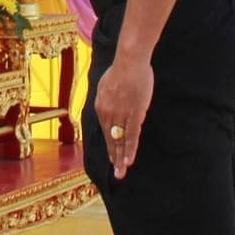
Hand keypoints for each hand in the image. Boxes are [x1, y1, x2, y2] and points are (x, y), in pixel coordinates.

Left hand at [94, 53, 152, 179]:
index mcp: (100, 107)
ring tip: (122, 172)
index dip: (110, 147)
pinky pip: (131, 135)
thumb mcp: (106, 86)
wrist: (129, 61)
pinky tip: (129, 160)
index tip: (112, 158)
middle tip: (117, 174)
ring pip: (120, 140)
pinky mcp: (134, 114)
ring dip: (121, 158)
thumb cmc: (120, 70)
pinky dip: (130, 149)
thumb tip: (108, 107)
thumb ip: (107, 99)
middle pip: (111, 140)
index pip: (105, 132)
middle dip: (114, 158)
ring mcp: (120, 115)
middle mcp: (108, 114)